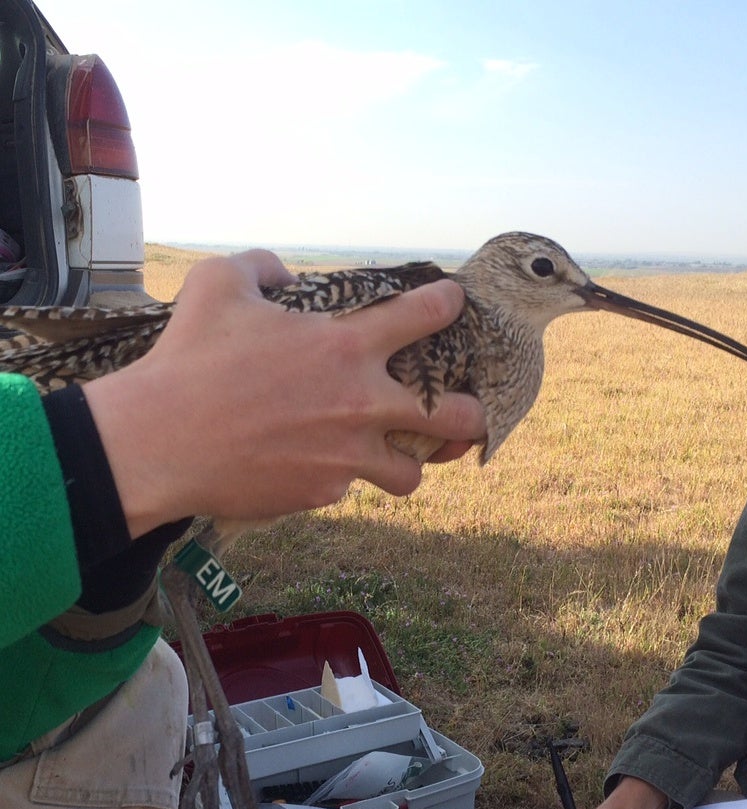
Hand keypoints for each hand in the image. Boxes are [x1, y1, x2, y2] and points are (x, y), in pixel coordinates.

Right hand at [83, 250, 486, 537]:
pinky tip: (310, 465)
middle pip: (454, 416)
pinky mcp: (323, 491)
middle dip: (474, 414)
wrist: (159, 443)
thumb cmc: (188, 360)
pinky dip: (337, 476)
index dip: (447, 304)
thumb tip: (284, 273)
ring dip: (409, 462)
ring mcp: (347, 454)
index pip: (424, 316)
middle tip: (471, 413)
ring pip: (412, 473)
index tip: (453, 303)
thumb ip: (262, 266)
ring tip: (394, 456)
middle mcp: (361, 402)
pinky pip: (347, 486)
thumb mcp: (218, 285)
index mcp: (344, 345)